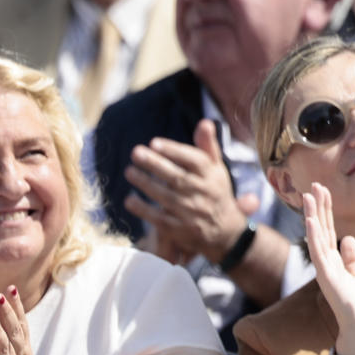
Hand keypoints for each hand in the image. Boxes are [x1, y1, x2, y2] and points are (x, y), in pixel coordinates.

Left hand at [123, 120, 258, 263]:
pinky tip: (130, 200)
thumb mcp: (216, 168)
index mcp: (212, 175)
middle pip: (177, 177)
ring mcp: (191, 212)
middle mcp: (203, 193)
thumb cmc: (215, 191)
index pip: (194, 160)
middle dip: (155, 164)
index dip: (174, 151)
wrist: (224, 232)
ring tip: (129, 171)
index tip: (154, 143)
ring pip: (166, 197)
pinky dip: (144, 209)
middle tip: (136, 152)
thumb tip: (205, 122)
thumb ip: (208, 146)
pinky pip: (159, 218)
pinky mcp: (180, 229)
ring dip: (145, 184)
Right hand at [302, 182, 354, 354]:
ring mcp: (325, 270)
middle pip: (321, 230)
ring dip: (313, 216)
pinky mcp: (327, 278)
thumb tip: (349, 238)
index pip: (329, 230)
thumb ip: (352, 259)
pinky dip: (315, 236)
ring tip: (309, 196)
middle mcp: (326, 264)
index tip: (323, 191)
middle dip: (318, 207)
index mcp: (334, 262)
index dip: (326, 210)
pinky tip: (312, 221)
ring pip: (317, 237)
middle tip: (313, 185)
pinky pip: (319, 253)